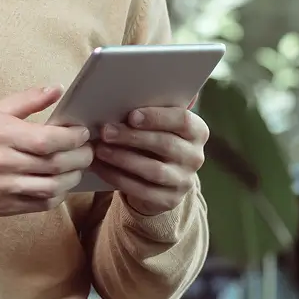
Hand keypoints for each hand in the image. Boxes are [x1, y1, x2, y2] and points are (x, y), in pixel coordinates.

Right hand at [0, 87, 93, 215]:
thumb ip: (29, 99)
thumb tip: (58, 89)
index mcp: (2, 134)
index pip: (45, 140)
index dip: (71, 137)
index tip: (82, 132)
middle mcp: (3, 162)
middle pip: (54, 164)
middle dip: (80, 157)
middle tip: (88, 150)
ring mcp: (5, 187)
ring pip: (52, 187)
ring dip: (72, 177)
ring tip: (77, 167)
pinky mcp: (7, 206)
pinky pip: (42, 203)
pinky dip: (58, 194)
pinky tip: (61, 182)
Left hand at [91, 107, 207, 216]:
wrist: (159, 179)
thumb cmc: (153, 139)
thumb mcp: (156, 125)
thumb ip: (146, 113)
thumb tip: (118, 98)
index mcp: (197, 131)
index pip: (183, 121)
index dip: (157, 117)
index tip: (131, 115)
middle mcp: (195, 156)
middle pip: (165, 145)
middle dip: (132, 137)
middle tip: (106, 131)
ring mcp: (184, 180)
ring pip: (153, 170)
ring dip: (123, 158)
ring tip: (100, 149)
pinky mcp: (170, 200)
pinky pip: (142, 190)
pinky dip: (117, 177)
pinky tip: (100, 167)